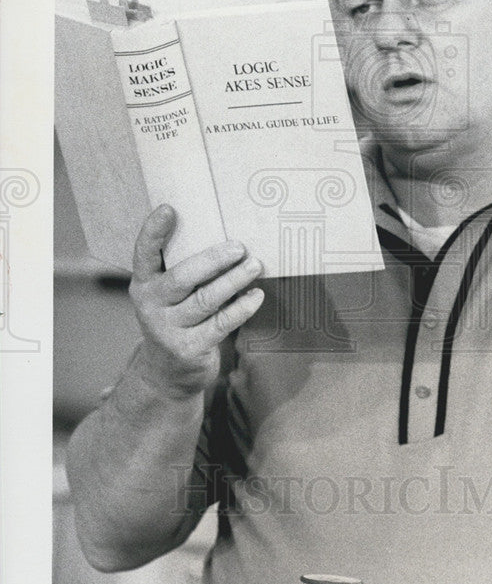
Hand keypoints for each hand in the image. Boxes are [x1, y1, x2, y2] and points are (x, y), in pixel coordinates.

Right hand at [128, 204, 264, 396]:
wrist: (167, 374)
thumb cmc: (176, 319)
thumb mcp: (169, 295)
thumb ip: (186, 270)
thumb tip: (227, 239)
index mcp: (144, 284)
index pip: (143, 254)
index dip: (153, 231)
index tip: (169, 209)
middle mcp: (151, 305)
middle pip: (182, 277)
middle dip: (212, 260)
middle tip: (239, 247)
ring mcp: (169, 329)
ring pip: (206, 300)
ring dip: (234, 280)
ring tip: (255, 265)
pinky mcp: (190, 349)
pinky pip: (221, 324)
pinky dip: (242, 308)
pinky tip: (257, 295)